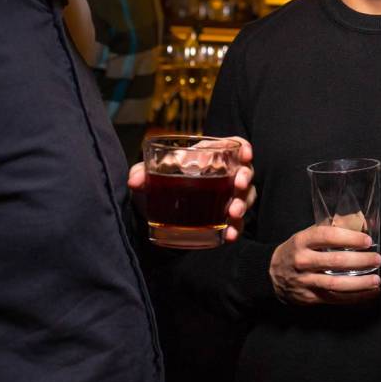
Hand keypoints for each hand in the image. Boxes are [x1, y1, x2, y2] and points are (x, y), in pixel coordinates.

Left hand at [128, 135, 256, 242]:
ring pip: (246, 197)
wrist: (153, 214)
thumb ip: (141, 173)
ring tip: (233, 213)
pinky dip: (236, 229)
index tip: (245, 154)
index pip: (233, 146)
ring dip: (242, 204)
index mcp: (208, 157)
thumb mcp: (148, 176)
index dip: (243, 147)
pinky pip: (237, 223)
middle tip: (238, 185)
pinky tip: (229, 235)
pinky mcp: (224, 220)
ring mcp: (226, 198)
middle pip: (245, 171)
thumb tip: (134, 180)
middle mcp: (223, 175)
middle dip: (245, 178)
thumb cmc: (157, 186)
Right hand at [268, 224, 380, 305]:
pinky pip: (335, 299)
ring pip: (336, 284)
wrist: (271, 274)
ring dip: (360, 283)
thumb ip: (328, 229)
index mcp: (302, 241)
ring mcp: (305, 281)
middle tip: (377, 259)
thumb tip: (358, 221)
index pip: (328, 236)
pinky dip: (354, 298)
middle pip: (335, 261)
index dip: (350, 237)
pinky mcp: (310, 298)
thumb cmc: (295, 251)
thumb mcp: (305, 235)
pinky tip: (369, 293)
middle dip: (360, 260)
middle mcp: (302, 261)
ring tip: (376, 280)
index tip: (367, 240)